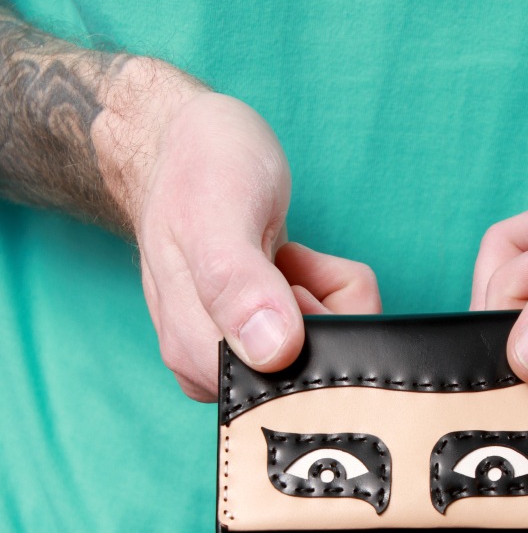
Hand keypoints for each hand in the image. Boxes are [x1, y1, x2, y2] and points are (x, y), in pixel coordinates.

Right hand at [131, 90, 379, 400]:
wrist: (189, 148)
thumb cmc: (197, 172)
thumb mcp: (216, 216)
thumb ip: (237, 284)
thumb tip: (272, 352)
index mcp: (195, 353)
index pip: (291, 384)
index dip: (315, 333)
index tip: (292, 281)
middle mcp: (218, 366)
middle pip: (320, 372)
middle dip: (329, 311)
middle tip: (291, 261)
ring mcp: (245, 352)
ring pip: (333, 349)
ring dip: (332, 294)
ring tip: (290, 258)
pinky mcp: (267, 336)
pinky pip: (330, 328)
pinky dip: (331, 290)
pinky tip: (296, 264)